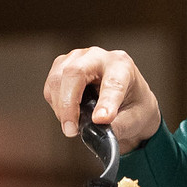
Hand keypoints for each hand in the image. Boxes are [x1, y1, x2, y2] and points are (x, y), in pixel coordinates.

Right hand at [44, 47, 162, 152]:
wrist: (127, 100)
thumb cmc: (134, 107)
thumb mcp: (135, 120)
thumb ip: (118, 126)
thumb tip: (98, 129)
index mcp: (123, 66)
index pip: (112, 82)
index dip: (105, 102)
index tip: (101, 120)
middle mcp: (99, 56)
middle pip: (75, 72)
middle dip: (69, 103)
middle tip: (71, 130)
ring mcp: (78, 58)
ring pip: (57, 78)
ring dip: (60, 106)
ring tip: (72, 127)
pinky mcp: (62, 67)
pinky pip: (51, 86)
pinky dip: (56, 104)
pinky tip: (69, 114)